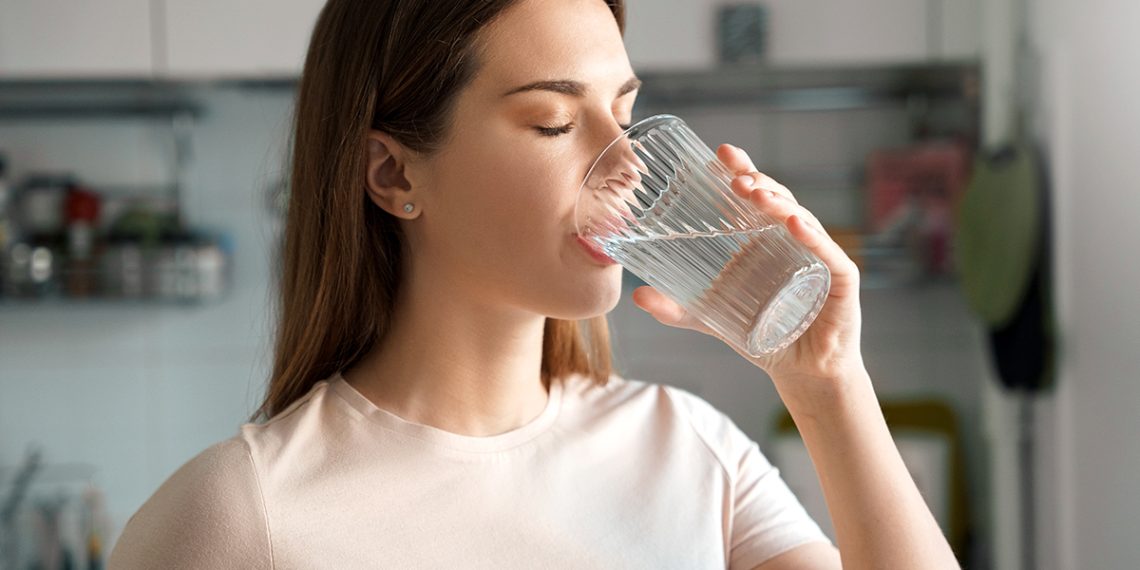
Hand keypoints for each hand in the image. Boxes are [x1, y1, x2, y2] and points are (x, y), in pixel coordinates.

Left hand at [631, 144, 865, 401]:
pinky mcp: (841, 280)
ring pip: (802, 219)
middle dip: (758, 182)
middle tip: (734, 176)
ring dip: (780, 204)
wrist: (802, 370)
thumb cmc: (762, 335)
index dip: (742, 172)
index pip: (755, 196)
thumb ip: (675, 309)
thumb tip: (637, 295)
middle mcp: (794, 240)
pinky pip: (828, 254)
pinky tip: (795, 224)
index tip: (720, 154)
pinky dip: (813, 237)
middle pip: (778, 200)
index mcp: (765, 239)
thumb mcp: (710, 318)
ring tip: (757, 194)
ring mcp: (819, 256)